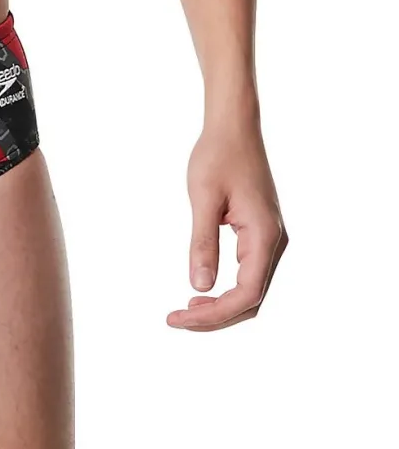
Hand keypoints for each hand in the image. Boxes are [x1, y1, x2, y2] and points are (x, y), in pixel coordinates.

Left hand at [167, 116, 286, 331]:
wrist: (234, 129)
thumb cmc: (218, 157)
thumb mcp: (203, 200)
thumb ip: (202, 243)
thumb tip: (199, 286)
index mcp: (264, 236)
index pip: (246, 293)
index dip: (214, 314)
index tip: (178, 318)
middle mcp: (274, 242)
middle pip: (252, 299)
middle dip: (215, 317)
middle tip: (175, 320)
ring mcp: (269, 239)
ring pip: (251, 290)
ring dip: (221, 306)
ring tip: (185, 312)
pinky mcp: (259, 235)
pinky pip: (248, 274)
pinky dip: (226, 291)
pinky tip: (201, 292)